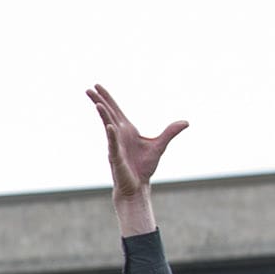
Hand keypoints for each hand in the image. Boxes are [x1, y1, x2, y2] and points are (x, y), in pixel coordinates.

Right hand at [87, 85, 186, 199]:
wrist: (137, 187)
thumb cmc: (144, 167)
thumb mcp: (159, 146)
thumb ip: (170, 132)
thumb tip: (186, 122)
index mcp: (126, 130)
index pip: (115, 110)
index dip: (107, 98)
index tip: (98, 86)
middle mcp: (118, 135)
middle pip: (107, 114)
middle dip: (99, 101)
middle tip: (88, 89)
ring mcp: (115, 145)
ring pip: (107, 127)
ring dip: (103, 115)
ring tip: (97, 104)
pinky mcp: (116, 158)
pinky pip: (113, 145)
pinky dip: (112, 136)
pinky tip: (110, 127)